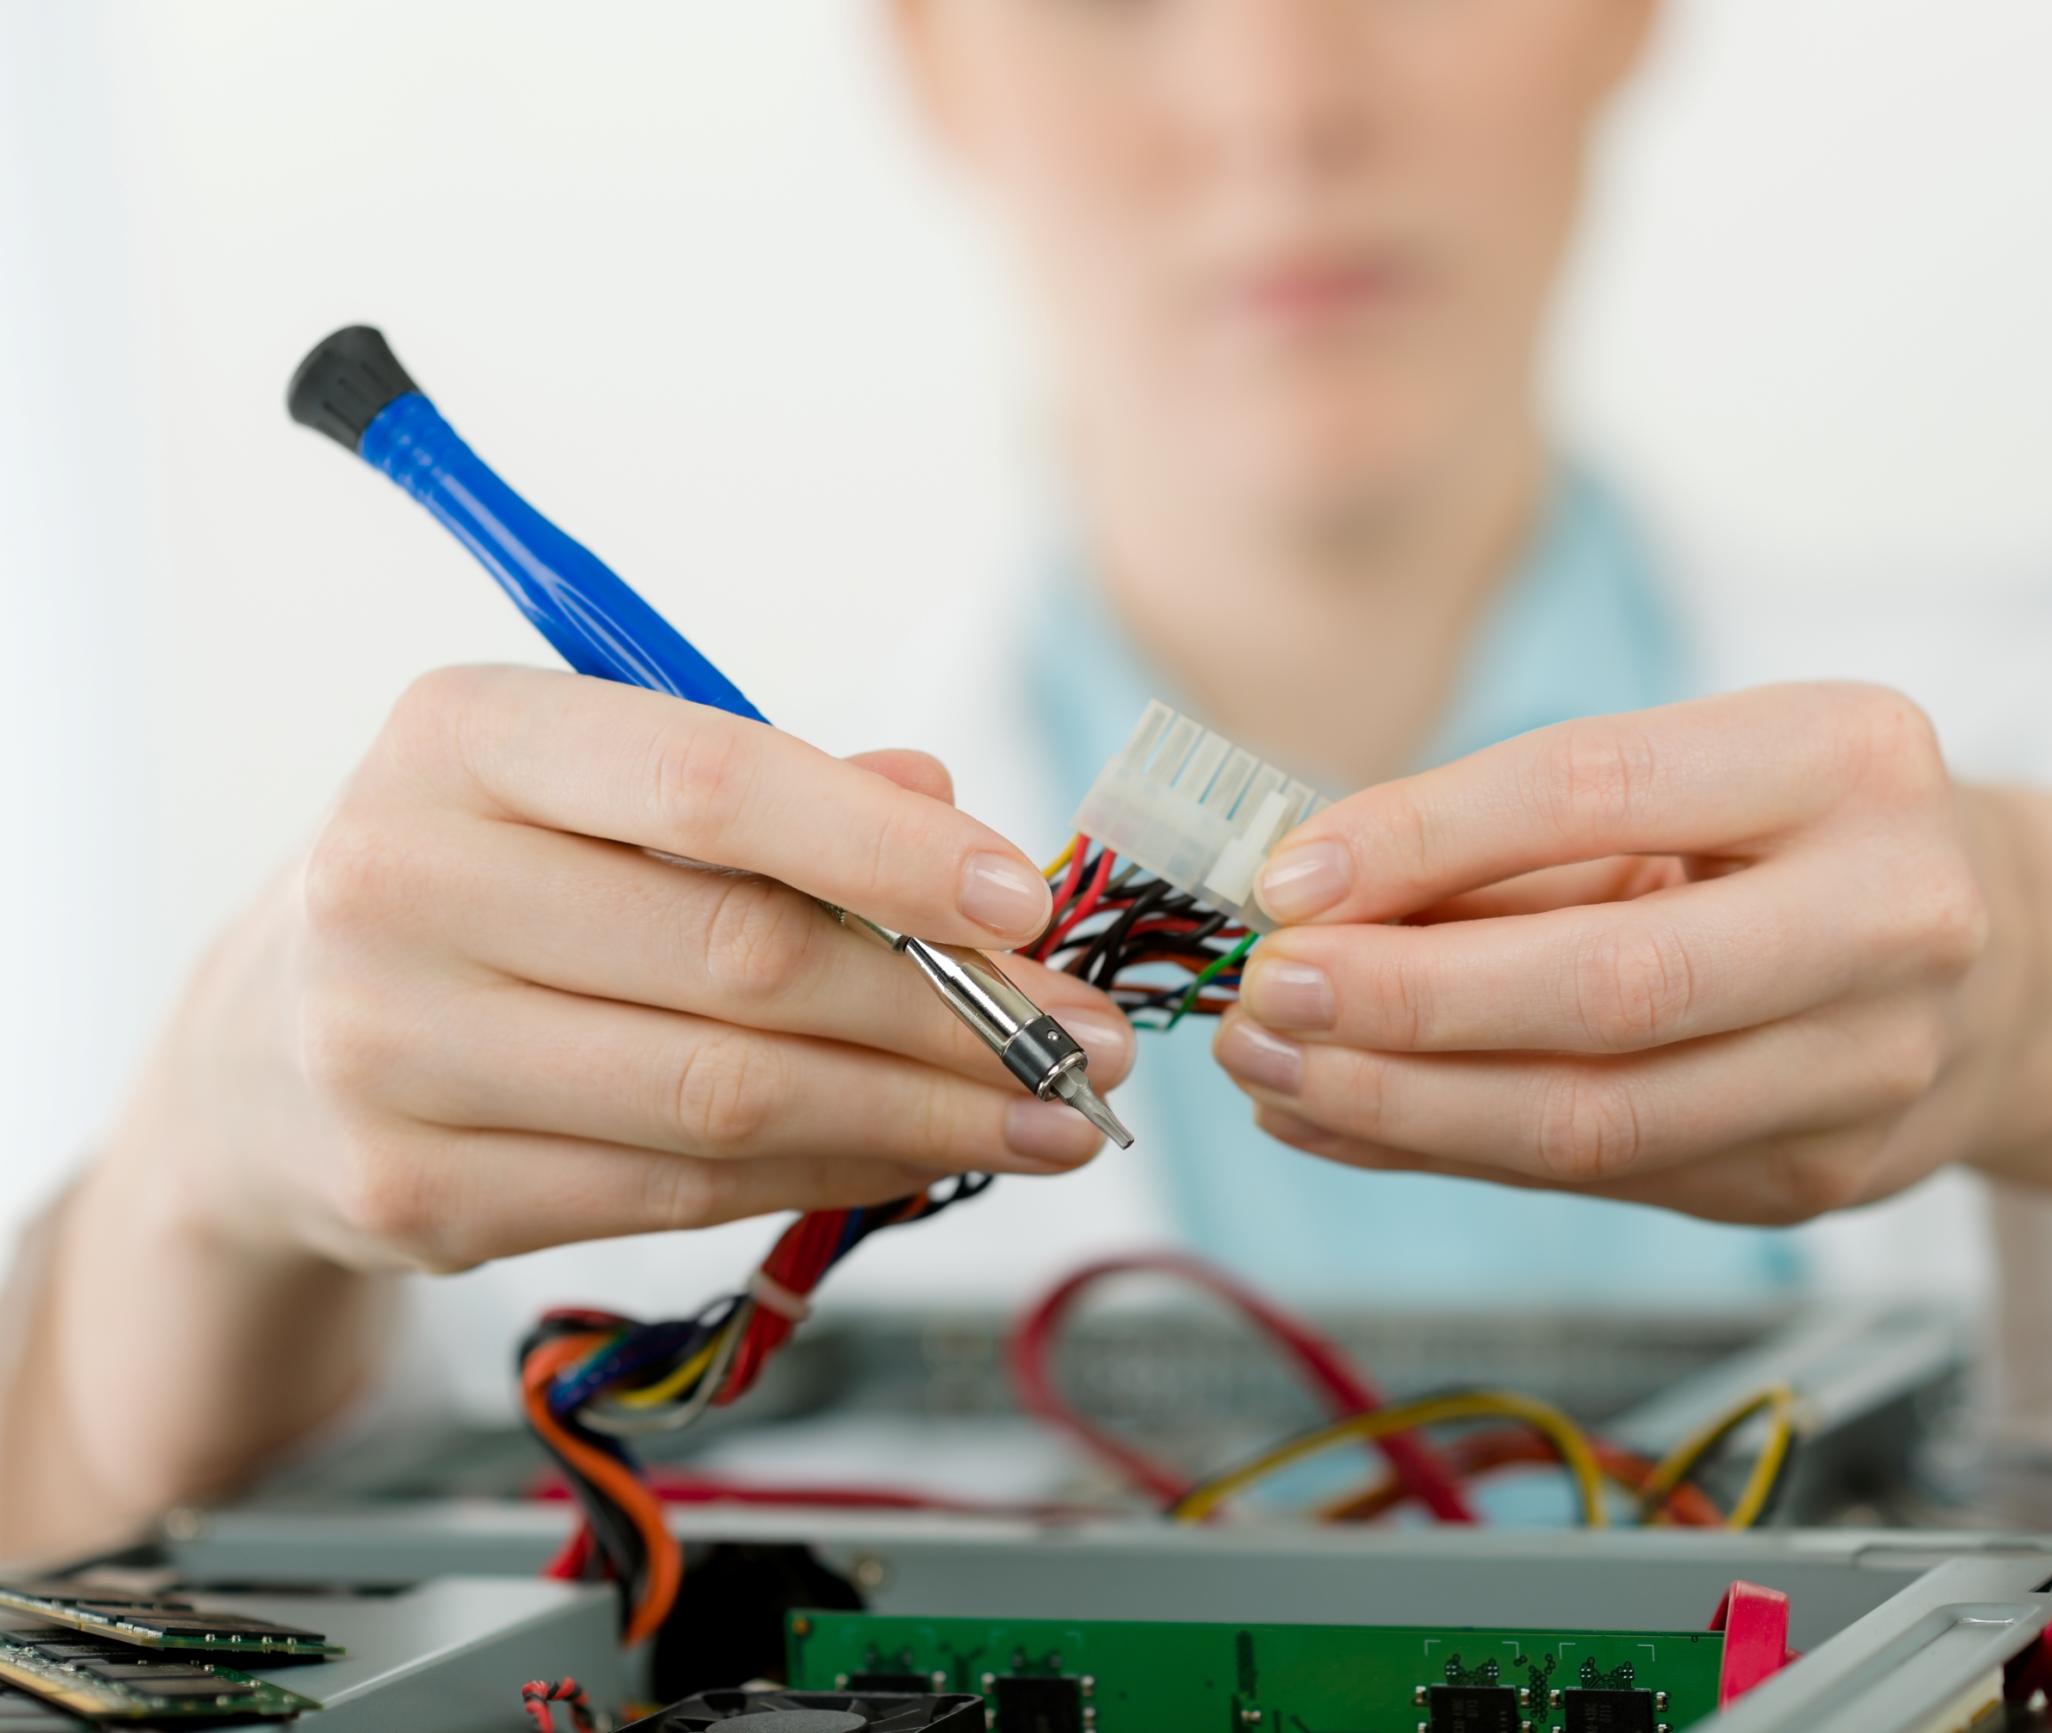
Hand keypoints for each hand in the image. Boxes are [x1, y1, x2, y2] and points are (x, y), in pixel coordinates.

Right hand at [104, 665, 1131, 1274]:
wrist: (263, 1054)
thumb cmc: (486, 886)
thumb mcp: (593, 794)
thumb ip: (775, 789)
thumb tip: (946, 808)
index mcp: (461, 736)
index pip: (710, 786)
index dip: (888, 852)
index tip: (1030, 902)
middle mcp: (399, 882)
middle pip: (741, 961)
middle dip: (952, 1010)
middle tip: (1086, 1041)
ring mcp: (390, 1052)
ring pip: (722, 1099)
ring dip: (920, 1117)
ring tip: (1049, 1116)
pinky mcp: (414, 1193)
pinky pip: (677, 1195)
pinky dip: (826, 1172)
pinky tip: (921, 1156)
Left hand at [1209, 684, 2046, 1224]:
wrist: (1996, 961)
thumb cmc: (1795, 839)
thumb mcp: (1693, 779)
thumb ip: (1515, 836)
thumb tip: (1301, 899)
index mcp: (1849, 758)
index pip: (1601, 788)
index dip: (1425, 838)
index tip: (1284, 877)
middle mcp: (1891, 915)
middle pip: (1611, 986)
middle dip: (1406, 1002)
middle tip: (1260, 998)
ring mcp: (1870, 1068)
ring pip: (1599, 1118)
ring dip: (1402, 1104)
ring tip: (1269, 1070)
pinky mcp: (1821, 1178)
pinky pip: (1599, 1177)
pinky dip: (1447, 1150)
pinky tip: (1340, 1116)